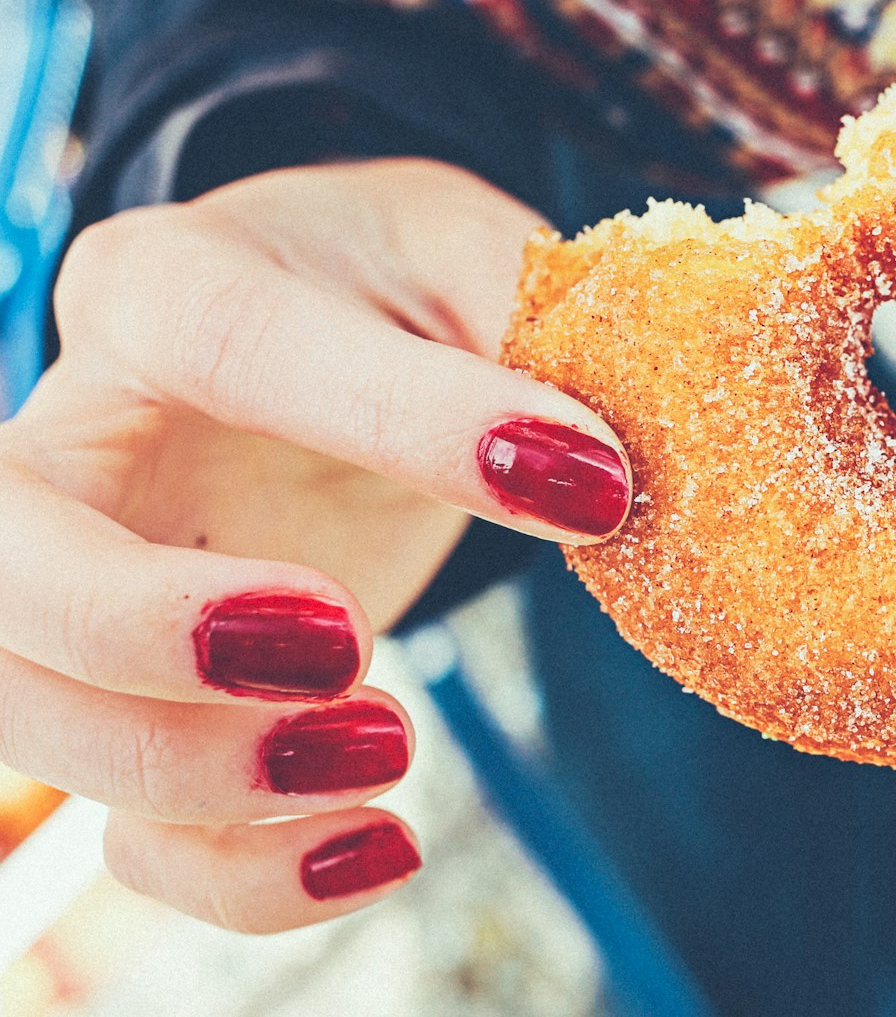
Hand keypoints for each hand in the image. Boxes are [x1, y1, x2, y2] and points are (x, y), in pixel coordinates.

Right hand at [0, 160, 630, 929]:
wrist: (345, 336)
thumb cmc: (401, 285)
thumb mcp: (473, 254)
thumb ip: (535, 321)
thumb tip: (604, 468)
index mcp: (170, 283)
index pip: (230, 341)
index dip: (399, 420)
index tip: (583, 486)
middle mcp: (85, 435)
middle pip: (5, 558)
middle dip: (150, 631)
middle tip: (348, 647)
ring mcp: (92, 581)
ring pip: (30, 710)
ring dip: (198, 775)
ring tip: (392, 748)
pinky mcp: (147, 700)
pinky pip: (132, 824)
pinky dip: (239, 872)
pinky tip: (379, 845)